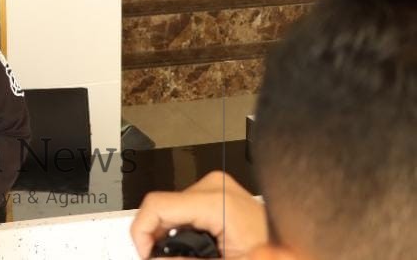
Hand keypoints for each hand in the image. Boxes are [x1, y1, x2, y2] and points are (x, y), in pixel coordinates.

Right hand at [130, 171, 267, 258]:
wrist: (296, 249)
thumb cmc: (273, 254)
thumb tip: (153, 258)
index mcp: (216, 200)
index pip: (157, 205)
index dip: (142, 232)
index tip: (145, 254)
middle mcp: (214, 186)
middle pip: (163, 207)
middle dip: (158, 236)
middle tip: (164, 258)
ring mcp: (217, 187)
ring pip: (172, 208)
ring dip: (171, 233)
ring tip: (186, 254)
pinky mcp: (218, 192)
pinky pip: (185, 207)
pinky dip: (183, 228)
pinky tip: (195, 245)